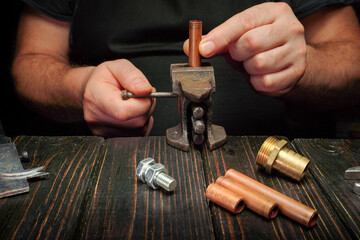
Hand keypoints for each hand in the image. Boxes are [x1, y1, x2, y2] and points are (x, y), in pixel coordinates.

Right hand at [82, 59, 155, 136]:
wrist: (93, 90)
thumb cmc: (104, 78)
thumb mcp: (118, 66)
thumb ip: (132, 75)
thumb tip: (145, 89)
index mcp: (96, 98)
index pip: (124, 112)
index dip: (142, 103)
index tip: (144, 92)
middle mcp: (97, 118)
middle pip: (136, 122)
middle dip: (146, 107)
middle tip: (140, 95)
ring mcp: (103, 131)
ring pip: (139, 129)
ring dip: (144, 115)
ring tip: (134, 103)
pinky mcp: (111, 138)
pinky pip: (138, 135)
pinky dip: (142, 123)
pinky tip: (133, 113)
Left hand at [184, 2, 305, 95]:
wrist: (289, 60)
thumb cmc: (262, 45)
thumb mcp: (240, 35)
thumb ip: (216, 39)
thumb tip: (191, 46)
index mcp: (274, 12)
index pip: (244, 22)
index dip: (221, 36)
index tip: (204, 48)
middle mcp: (290, 28)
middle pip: (251, 43)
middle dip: (237, 54)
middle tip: (240, 55)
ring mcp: (297, 50)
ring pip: (259, 64)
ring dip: (248, 69)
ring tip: (252, 64)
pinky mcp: (297, 71)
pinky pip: (266, 82)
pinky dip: (256, 82)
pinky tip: (260, 75)